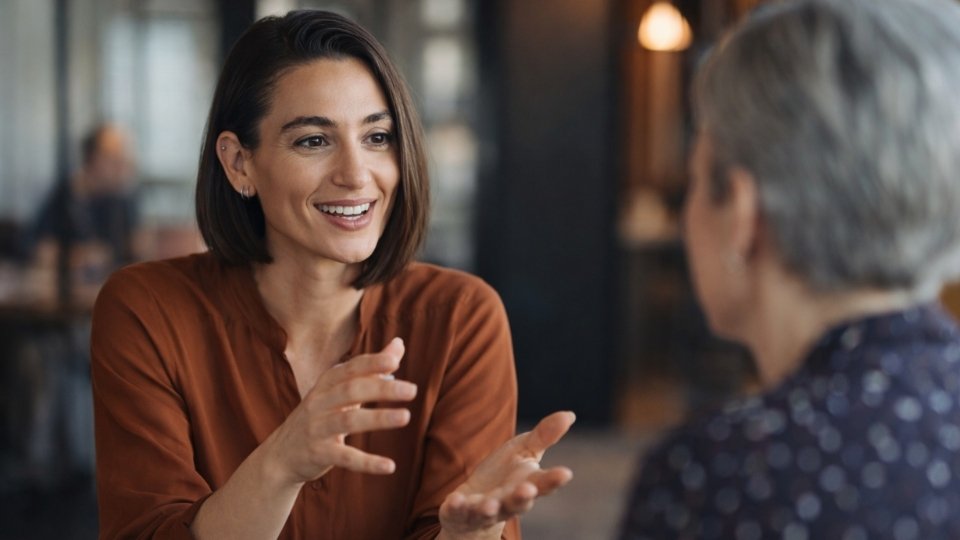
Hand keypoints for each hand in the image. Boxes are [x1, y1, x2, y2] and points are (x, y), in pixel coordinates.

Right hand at [262, 337, 417, 485]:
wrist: (281, 455)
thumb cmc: (320, 416)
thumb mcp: (340, 390)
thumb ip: (371, 369)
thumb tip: (399, 344)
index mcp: (326, 384)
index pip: (350, 369)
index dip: (371, 363)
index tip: (394, 360)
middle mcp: (319, 403)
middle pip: (351, 391)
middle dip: (381, 388)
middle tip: (411, 390)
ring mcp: (317, 428)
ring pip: (347, 421)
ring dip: (377, 418)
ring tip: (405, 417)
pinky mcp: (318, 454)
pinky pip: (344, 457)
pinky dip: (367, 462)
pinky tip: (389, 466)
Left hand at [438, 411, 575, 539]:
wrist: (474, 506)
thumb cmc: (505, 476)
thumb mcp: (523, 452)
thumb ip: (544, 436)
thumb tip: (570, 414)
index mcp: (527, 486)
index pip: (543, 484)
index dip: (554, 480)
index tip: (565, 473)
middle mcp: (508, 502)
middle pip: (517, 503)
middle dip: (522, 498)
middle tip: (528, 491)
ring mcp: (483, 510)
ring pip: (488, 512)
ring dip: (489, 508)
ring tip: (489, 505)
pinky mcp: (459, 513)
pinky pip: (457, 512)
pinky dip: (456, 508)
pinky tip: (454, 501)